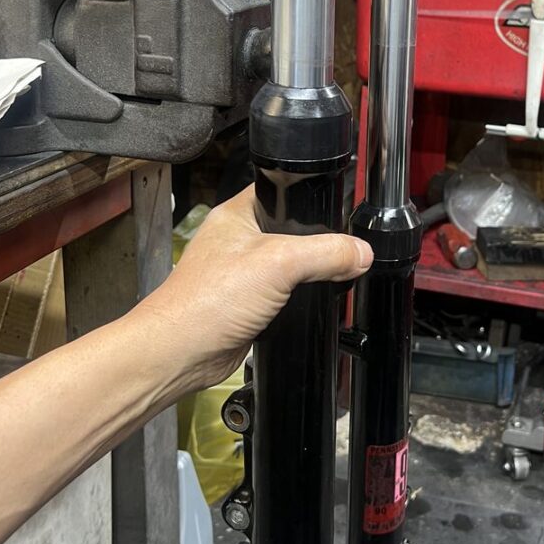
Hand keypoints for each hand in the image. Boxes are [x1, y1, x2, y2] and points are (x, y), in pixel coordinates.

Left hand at [138, 186, 372, 389]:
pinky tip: (307, 305)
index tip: (337, 210)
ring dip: (308, 276)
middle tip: (338, 251)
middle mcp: (238, 240)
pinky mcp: (249, 304)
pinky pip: (284, 295)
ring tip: (325, 279)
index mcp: (237, 214)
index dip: (309, 197)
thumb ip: (326, 253)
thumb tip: (361, 252)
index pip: (280, 190)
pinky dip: (299, 301)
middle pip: (293, 231)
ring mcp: (242, 274)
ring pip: (290, 266)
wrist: (182, 353)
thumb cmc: (206, 301)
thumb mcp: (279, 264)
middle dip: (318, 243)